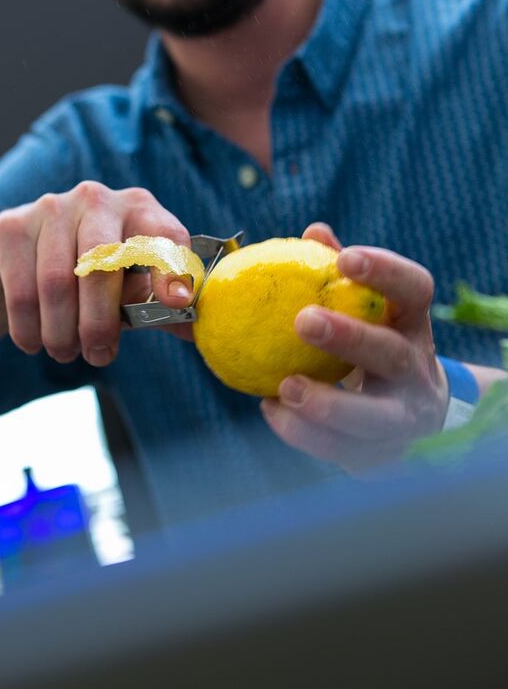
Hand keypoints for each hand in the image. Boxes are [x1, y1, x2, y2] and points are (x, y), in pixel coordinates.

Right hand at [0, 182, 192, 365]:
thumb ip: (161, 306)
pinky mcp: (13, 226)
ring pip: (57, 282)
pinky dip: (29, 328)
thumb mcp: (130, 285)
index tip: (177, 302)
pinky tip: (34, 343)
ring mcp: (52, 208)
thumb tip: (196, 329)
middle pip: (103, 264)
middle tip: (99, 355)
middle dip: (100, 320)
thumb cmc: (92, 274)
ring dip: (61, 331)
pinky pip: (22, 290)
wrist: (19, 256)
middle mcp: (98, 199)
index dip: (172, 269)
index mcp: (140, 209)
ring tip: (66, 353)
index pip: (164, 235)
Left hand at [260, 222, 448, 471]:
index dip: (386, 272)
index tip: (346, 259)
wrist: (408, 416)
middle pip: (393, 353)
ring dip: (327, 404)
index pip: (415, 289)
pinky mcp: (384, 456)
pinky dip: (304, 434)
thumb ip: (336, 274)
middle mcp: (418, 369)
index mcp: (412, 322)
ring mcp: (406, 418)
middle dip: (351, 338)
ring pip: (374, 418)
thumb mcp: (365, 309)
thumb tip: (313, 232)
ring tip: (284, 387)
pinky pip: (343, 450)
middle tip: (303, 320)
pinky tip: (270, 411)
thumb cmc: (371, 344)